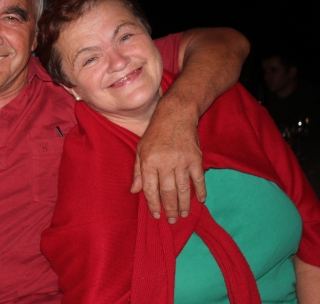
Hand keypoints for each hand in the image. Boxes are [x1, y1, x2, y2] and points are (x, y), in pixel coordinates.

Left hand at [130, 96, 205, 222]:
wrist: (176, 115)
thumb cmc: (155, 133)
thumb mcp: (140, 150)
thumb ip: (137, 172)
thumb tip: (134, 191)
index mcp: (149, 161)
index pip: (150, 188)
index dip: (153, 204)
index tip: (156, 215)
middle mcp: (165, 162)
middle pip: (168, 191)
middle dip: (169, 209)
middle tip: (171, 220)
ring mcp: (182, 160)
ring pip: (183, 188)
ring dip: (184, 204)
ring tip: (183, 215)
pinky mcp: (195, 158)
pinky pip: (198, 179)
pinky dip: (200, 191)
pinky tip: (200, 201)